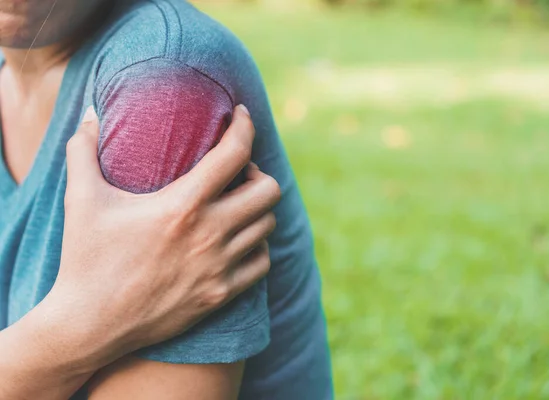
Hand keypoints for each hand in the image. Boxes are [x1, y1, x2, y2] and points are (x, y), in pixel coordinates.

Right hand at [39, 105, 279, 371]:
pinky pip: (262, 263)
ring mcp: (218, 267)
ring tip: (236, 204)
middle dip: (258, 173)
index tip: (242, 116)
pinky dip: (256, 246)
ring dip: (257, 209)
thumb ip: (82, 150)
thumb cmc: (85, 258)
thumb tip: (87, 114)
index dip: (245, 126)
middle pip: (269, 190)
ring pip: (267, 226)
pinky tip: (237, 241)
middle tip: (237, 173)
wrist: (89, 325)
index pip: (234, 153)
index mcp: (181, 205)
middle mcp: (209, 235)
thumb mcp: (81, 200)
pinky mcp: (220, 295)